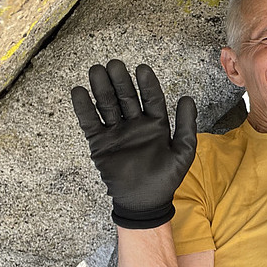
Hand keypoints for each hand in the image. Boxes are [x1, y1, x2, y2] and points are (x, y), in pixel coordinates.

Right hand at [71, 59, 196, 228]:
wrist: (144, 202)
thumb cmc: (166, 178)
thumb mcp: (183, 151)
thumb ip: (186, 125)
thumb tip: (187, 98)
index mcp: (156, 124)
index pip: (152, 98)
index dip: (147, 84)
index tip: (142, 69)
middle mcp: (135, 125)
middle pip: (127, 97)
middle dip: (121, 81)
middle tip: (115, 64)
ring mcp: (117, 132)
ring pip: (108, 105)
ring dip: (102, 88)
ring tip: (96, 70)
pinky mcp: (100, 143)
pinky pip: (90, 123)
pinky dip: (84, 108)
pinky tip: (79, 92)